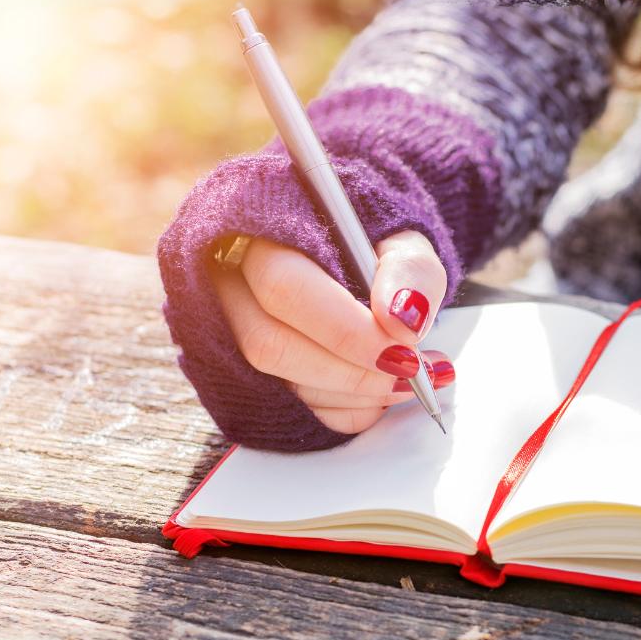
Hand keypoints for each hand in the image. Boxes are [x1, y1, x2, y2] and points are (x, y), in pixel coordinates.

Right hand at [209, 231, 453, 433]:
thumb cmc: (371, 247)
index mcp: (258, 228)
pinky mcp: (249, 374)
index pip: (284, 287)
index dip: (347, 330)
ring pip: (277, 382)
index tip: (405, 348)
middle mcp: (227, 280)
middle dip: (353, 371)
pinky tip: (379, 392)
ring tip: (410, 378)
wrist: (354, 262)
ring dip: (355, 394)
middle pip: (269, 344)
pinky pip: (293, 409)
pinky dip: (345, 411)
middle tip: (413, 371)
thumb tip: (404, 324)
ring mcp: (228, 330)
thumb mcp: (403, 240)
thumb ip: (411, 272)